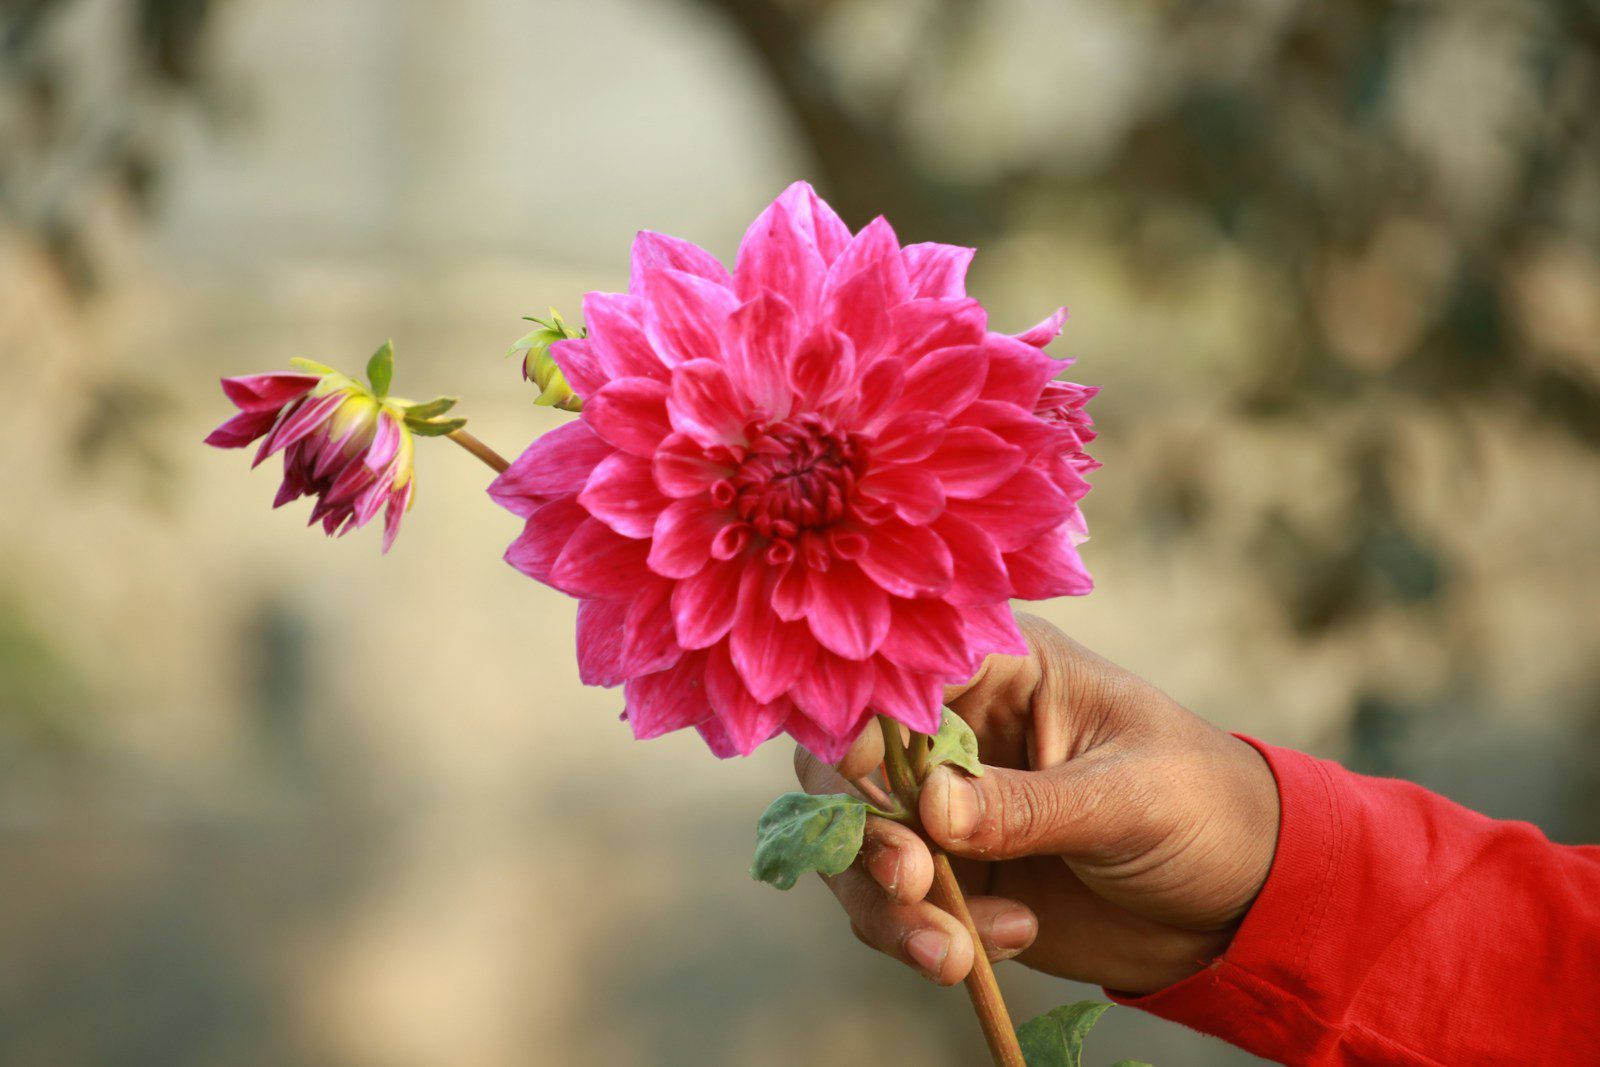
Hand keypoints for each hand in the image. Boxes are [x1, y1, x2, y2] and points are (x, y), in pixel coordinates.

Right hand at [793, 614, 1279, 994]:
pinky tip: (1004, 944)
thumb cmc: (1202, 807)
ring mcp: (946, 808)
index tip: (854, 771)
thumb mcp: (1126, 797)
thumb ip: (1028, 805)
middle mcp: (955, 732)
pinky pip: (895, 907)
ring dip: (889, 903)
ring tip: (953, 952)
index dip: (860, 714)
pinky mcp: (952, 876)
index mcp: (999, 669)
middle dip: (864, 828)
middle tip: (912, 879)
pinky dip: (924, 936)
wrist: (1240, 903)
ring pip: (858, 846)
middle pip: (850, 764)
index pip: (900, 672)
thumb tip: (932, 808)